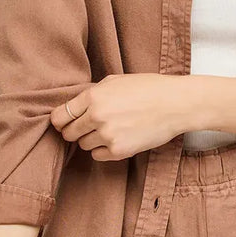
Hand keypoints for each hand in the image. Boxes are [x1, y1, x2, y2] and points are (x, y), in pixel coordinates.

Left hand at [50, 73, 187, 161]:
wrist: (175, 104)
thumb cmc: (148, 89)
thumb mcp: (116, 81)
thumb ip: (93, 93)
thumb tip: (74, 106)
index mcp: (93, 96)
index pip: (60, 116)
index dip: (60, 121)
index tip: (63, 123)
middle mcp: (96, 116)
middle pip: (69, 133)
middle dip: (75, 131)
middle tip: (87, 128)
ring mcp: (107, 135)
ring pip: (83, 145)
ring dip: (91, 140)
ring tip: (109, 130)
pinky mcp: (119, 151)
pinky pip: (98, 156)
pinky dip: (103, 150)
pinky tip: (116, 139)